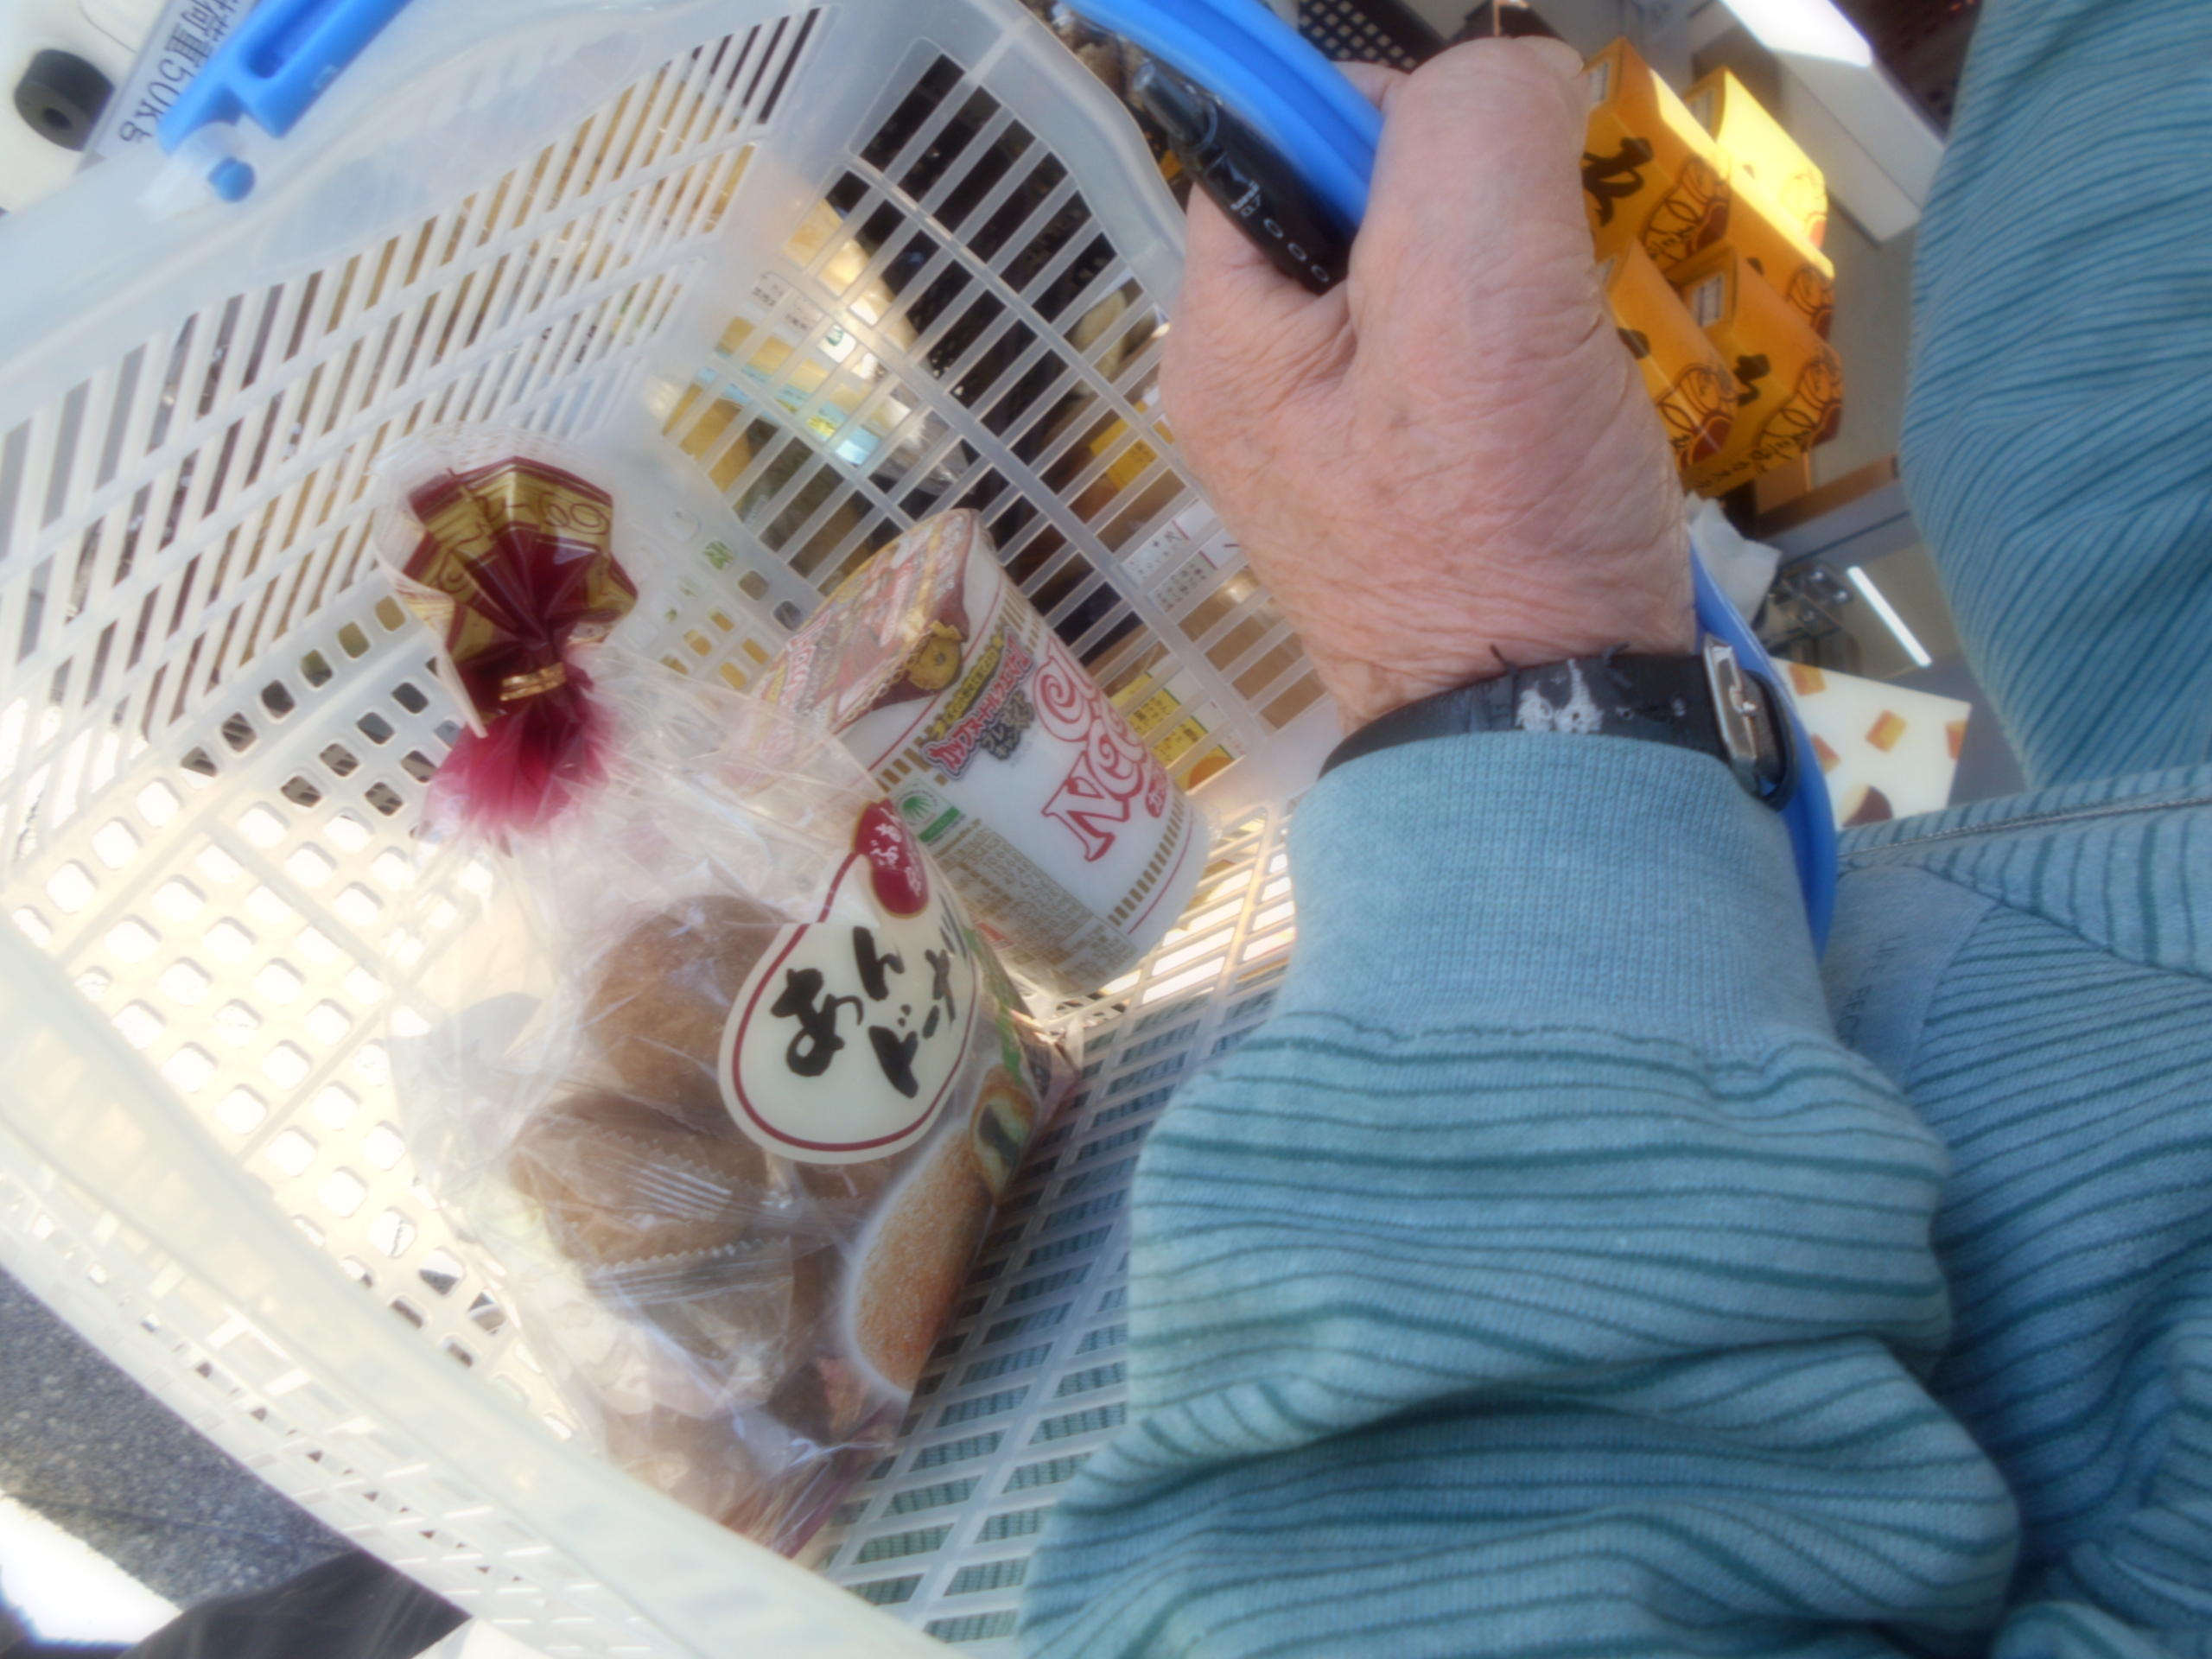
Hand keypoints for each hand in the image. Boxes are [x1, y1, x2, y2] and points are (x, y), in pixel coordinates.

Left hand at [1160, 40, 1693, 731]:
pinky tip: (1560, 399)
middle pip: (1359, 194)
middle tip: (1531, 289)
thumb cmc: (1499, 532)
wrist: (1553, 728)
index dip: (1374, 109)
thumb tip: (1506, 75)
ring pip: (1432, 265)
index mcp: (1224, 331)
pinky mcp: (1417, 473)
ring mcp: (1339, 432)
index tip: (1476, 172)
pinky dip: (1531, 342)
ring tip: (1553, 358)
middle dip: (1467, 202)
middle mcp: (1258, 377)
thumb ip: (1469, 134)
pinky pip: (1470, 345)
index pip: (1266, 131)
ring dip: (1515, 273)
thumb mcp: (1479, 294)